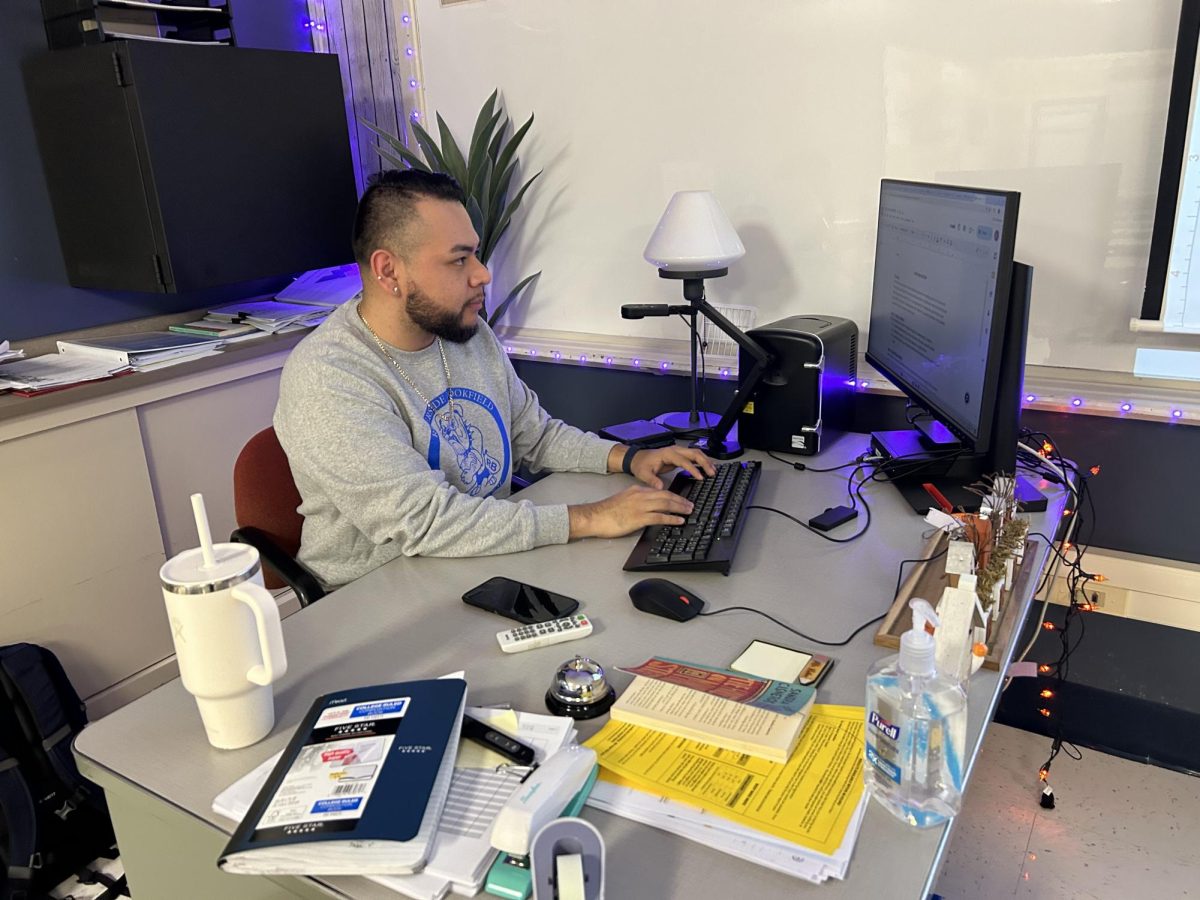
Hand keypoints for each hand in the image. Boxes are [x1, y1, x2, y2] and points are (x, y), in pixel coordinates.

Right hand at [568, 486, 693, 539]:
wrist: (594, 516)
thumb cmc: (606, 511)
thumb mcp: (624, 500)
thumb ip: (637, 500)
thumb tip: (649, 507)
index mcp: (637, 490)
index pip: (659, 490)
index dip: (673, 494)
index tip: (681, 499)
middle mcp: (640, 495)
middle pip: (666, 495)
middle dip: (680, 500)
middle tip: (690, 505)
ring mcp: (640, 506)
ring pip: (665, 504)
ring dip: (679, 507)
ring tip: (689, 511)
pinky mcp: (638, 518)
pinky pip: (659, 517)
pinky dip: (671, 518)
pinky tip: (679, 521)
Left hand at [629, 446, 716, 489]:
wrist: (638, 458)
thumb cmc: (641, 464)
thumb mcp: (644, 473)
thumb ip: (652, 480)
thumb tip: (660, 488)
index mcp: (668, 454)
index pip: (684, 460)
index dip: (693, 468)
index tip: (700, 477)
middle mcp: (675, 450)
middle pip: (694, 453)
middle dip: (705, 462)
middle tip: (712, 473)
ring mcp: (678, 451)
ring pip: (696, 453)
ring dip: (705, 461)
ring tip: (713, 471)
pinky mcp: (679, 455)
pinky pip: (693, 456)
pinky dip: (701, 461)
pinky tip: (707, 468)